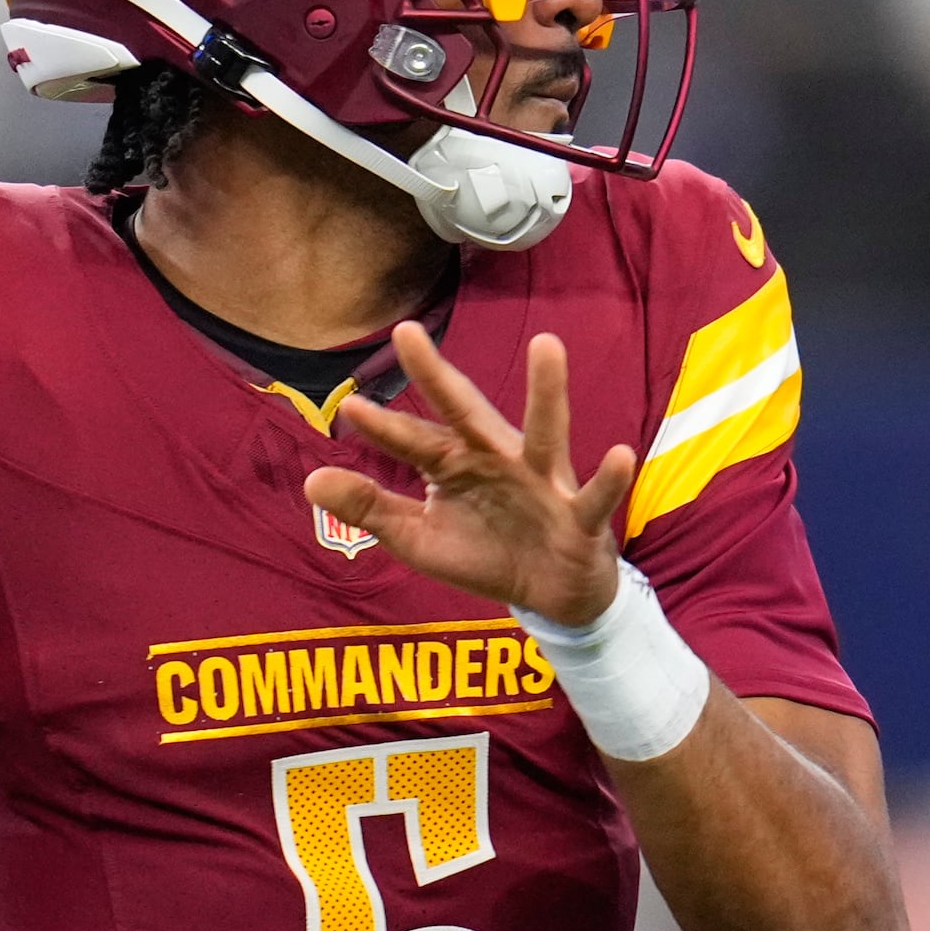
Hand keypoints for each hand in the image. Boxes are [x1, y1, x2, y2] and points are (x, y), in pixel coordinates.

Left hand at [305, 323, 633, 623]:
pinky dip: (608, 478)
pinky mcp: (579, 515)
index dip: (383, 429)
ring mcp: (542, 483)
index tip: (348, 407)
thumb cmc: (486, 553)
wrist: (552, 596)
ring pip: (545, 432)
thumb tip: (310, 481)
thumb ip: (371, 508)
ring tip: (547, 346)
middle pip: (466, 413)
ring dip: (547, 392)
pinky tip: (620, 454)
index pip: (414, 441)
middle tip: (406, 334)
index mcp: (457, 465)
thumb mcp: (419, 539)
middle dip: (437, 378)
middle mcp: (499, 460)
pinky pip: (595, 497)